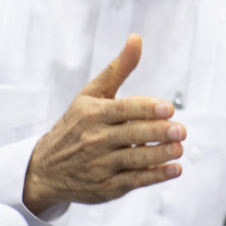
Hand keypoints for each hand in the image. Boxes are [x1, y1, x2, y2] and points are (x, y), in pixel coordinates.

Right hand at [22, 34, 184, 214]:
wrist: (44, 169)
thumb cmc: (76, 124)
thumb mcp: (91, 94)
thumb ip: (117, 69)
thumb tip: (136, 38)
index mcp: (93, 114)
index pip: (122, 109)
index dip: (146, 109)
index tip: (168, 108)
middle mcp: (95, 139)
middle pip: (131, 135)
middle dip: (157, 133)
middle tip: (181, 130)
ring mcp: (100, 165)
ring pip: (133, 160)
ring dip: (159, 155)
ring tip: (180, 149)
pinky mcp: (106, 187)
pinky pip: (133, 181)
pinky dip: (154, 177)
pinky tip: (174, 169)